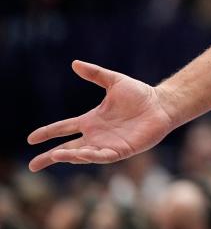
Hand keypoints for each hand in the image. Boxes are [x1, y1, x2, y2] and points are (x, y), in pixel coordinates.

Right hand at [27, 60, 176, 171]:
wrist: (161, 104)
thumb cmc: (139, 94)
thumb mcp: (114, 81)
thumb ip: (95, 73)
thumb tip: (75, 63)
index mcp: (91, 120)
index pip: (64, 128)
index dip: (48, 133)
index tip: (31, 139)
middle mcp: (96, 135)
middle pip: (67, 148)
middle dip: (50, 157)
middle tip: (32, 165)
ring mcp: (107, 144)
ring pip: (83, 154)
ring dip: (69, 156)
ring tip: (55, 156)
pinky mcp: (121, 151)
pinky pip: (102, 156)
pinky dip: (91, 156)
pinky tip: (80, 155)